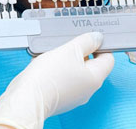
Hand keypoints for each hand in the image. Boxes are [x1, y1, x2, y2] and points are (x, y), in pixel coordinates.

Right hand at [0, 32, 114, 128]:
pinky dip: (54, 70)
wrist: (27, 96)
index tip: (88, 38)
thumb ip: (86, 41)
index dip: (100, 46)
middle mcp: (87, 89)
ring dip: (64, 60)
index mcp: (95, 78)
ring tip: (51, 52)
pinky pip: (61, 79)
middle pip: (89, 65)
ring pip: (73, 71)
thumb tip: (97, 38)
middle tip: (66, 43)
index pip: (108, 58)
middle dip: (78, 52)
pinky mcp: (59, 97)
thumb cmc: (49, 75)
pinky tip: (43, 63)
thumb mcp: (70, 50)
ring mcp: (73, 95)